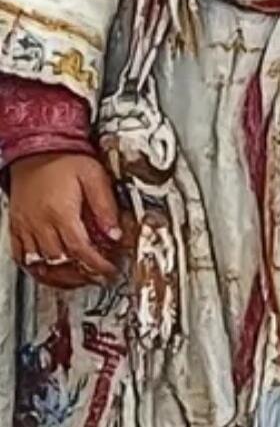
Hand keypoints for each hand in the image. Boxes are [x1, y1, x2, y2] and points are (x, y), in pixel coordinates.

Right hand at [9, 153, 121, 289]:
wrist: (36, 148)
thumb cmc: (64, 159)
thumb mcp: (94, 176)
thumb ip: (106, 206)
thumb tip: (116, 233)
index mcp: (61, 211)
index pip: (81, 249)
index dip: (97, 265)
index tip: (109, 270)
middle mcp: (40, 222)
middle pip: (60, 261)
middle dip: (81, 273)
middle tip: (97, 275)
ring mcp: (25, 226)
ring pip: (40, 264)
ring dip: (60, 276)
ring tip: (77, 278)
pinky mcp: (15, 225)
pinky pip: (21, 257)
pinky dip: (35, 269)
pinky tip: (49, 271)